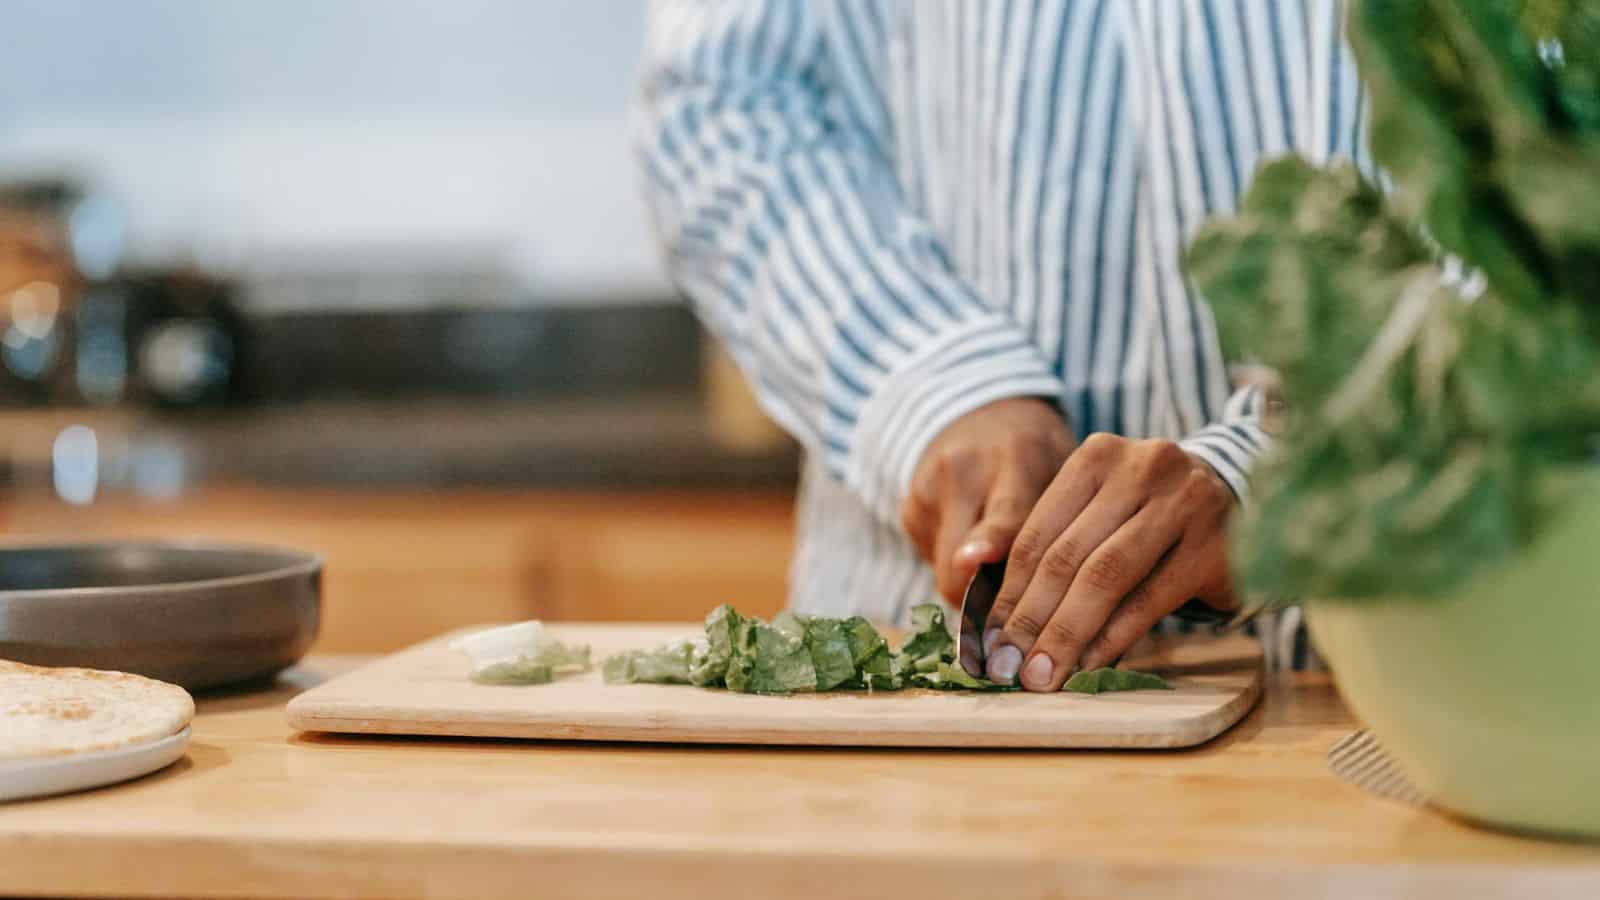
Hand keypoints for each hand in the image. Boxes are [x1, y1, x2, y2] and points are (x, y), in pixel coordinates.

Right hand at [900, 398, 1073, 604]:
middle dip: (990, 601)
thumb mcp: (1064, 470)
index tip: (974, 565)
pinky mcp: (909, 510)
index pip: (1004, 512)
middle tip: (1023, 622)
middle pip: (960, 559)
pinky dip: (960, 569)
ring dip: (975, 587)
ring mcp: (927, 489)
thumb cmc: (1040, 454)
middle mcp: (963, 470)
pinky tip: (977, 543)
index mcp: (1016, 457)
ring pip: (946, 573)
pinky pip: (935, 564)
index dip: (989, 543)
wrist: (984, 414)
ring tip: (1003, 563)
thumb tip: (1056, 601)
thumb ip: (1061, 525)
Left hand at [981, 434, 1236, 690]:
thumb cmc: (1150, 515)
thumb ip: (1056, 550)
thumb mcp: (1102, 510)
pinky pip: (1150, 599)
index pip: (1037, 534)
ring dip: (1067, 635)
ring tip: (1042, 676)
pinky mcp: (1213, 546)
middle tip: (1008, 669)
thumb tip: (1000, 627)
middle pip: (1067, 557)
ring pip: (1105, 578)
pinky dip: (1114, 637)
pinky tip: (1089, 665)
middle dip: (1030, 620)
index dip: (1007, 594)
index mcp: (1096, 455)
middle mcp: (1140, 469)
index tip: (988, 642)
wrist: (1242, 497)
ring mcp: (1183, 503)